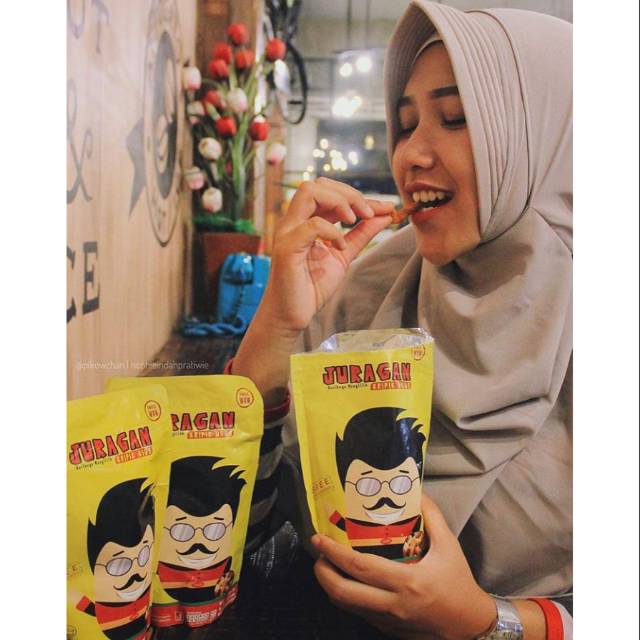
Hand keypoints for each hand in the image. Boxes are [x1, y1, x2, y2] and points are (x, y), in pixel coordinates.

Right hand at [260, 177, 394, 333]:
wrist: (292, 316)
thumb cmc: (312, 287)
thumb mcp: (344, 255)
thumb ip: (362, 234)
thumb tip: (385, 214)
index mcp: (305, 221)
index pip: (328, 191)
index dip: (357, 196)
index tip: (383, 208)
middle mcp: (294, 222)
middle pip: (317, 184)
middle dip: (348, 193)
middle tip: (369, 213)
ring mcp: (288, 232)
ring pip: (309, 192)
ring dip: (339, 201)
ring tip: (354, 220)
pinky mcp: (287, 248)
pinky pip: (312, 225)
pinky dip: (332, 231)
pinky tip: (340, 246)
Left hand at [312, 494, 496, 639]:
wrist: (469, 624)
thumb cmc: (458, 582)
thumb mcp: (449, 545)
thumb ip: (432, 516)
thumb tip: (416, 490)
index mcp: (407, 581)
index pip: (360, 567)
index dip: (334, 552)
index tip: (319, 538)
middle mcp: (392, 604)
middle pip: (343, 592)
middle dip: (322, 572)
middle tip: (316, 552)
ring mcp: (387, 620)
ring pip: (346, 606)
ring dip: (329, 585)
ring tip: (324, 564)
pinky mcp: (386, 629)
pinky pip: (358, 612)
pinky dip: (345, 596)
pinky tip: (345, 580)